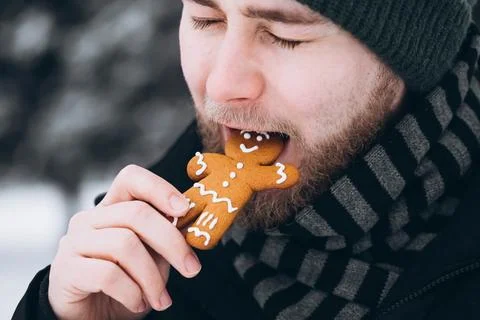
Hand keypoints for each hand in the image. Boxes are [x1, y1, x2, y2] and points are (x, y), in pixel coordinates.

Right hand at [48, 165, 201, 319]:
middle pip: (137, 213)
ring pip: (125, 245)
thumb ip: (164, 239)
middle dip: (172, 243)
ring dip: (152, 277)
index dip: (160, 188)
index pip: (131, 179)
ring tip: (161, 299)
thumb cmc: (124, 285)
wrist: (90, 318)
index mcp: (112, 209)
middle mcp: (90, 219)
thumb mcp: (151, 258)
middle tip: (192, 269)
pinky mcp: (65, 270)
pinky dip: (132, 293)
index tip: (185, 210)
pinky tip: (138, 304)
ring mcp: (74, 242)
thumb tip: (189, 225)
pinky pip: (108, 274)